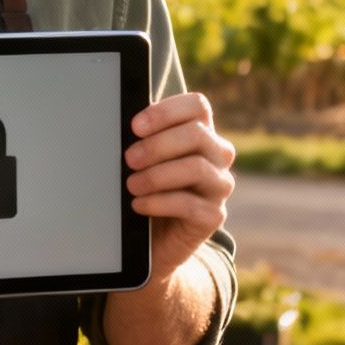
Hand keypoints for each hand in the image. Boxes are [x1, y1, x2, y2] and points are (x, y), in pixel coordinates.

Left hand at [123, 93, 234, 271]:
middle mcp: (217, 156)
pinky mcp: (213, 216)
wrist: (154, 238)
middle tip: (129, 159)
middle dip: (157, 145)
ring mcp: (219, 185)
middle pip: (197, 134)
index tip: (135, 126)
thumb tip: (125, 128)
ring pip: (196, 168)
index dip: (166, 112)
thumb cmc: (148, 188)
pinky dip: (158, 202)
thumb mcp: (144, 160)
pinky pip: (189, 204)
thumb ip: (143, 140)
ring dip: (156, 175)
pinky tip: (138, 205)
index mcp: (201, 132)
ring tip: (131, 185)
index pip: (197, 106)